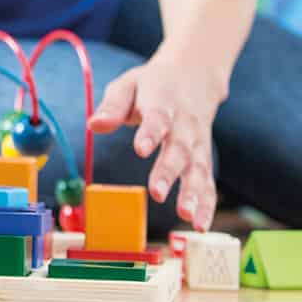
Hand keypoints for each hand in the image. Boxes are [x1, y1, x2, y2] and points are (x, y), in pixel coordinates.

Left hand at [87, 46, 226, 230]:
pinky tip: (200, 225)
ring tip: (186, 216)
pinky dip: (207, 204)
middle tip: (156, 193)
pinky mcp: (203, 158)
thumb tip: (93, 125)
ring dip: (193, 193)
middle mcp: (185, 124)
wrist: (194, 76)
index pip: (157, 118)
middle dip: (168, 172)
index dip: (150, 133)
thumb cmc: (152, 85)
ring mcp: (197, 143)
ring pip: (198, 168)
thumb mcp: (129, 84)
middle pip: (179, 148)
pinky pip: (208, 181)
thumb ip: (113, 106)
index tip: (140, 149)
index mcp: (163, 102)